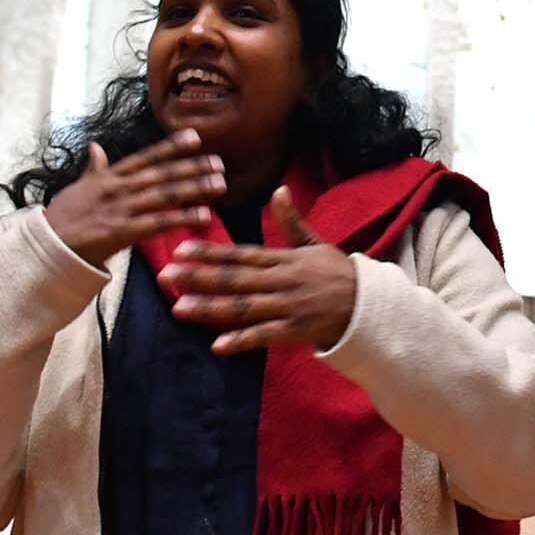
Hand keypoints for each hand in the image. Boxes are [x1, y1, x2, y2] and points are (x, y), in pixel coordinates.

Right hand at [42, 134, 226, 266]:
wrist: (47, 245)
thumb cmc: (62, 217)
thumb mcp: (79, 187)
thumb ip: (94, 168)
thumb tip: (95, 146)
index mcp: (110, 176)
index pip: (146, 157)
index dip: (171, 146)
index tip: (196, 136)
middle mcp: (119, 188)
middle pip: (161, 174)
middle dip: (192, 167)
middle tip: (219, 163)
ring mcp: (121, 209)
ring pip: (164, 195)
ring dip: (193, 188)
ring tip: (219, 184)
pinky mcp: (122, 231)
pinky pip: (158, 223)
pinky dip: (181, 218)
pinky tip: (204, 215)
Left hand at [163, 192, 361, 354]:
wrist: (368, 305)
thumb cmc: (336, 273)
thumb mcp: (315, 243)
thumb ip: (291, 221)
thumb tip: (279, 190)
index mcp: (283, 259)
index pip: (240, 254)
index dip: (210, 252)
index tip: (180, 249)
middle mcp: (281, 281)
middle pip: (234, 280)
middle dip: (198, 278)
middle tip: (166, 276)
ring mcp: (287, 307)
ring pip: (243, 307)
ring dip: (210, 308)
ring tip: (179, 308)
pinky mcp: (294, 331)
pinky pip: (264, 336)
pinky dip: (242, 340)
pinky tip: (217, 344)